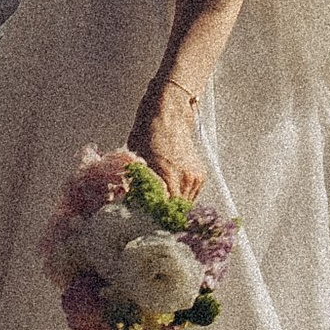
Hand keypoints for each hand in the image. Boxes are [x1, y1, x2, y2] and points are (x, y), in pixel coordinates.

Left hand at [127, 78, 204, 203]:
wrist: (170, 112)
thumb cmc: (149, 130)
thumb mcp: (134, 157)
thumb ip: (134, 181)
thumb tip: (128, 198)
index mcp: (168, 176)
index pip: (163, 210)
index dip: (153, 215)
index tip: (144, 217)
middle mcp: (185, 180)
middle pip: (176, 211)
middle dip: (163, 213)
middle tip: (151, 212)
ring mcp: (195, 179)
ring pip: (185, 205)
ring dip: (173, 206)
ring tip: (160, 201)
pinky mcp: (200, 176)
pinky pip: (191, 195)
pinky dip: (181, 196)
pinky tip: (170, 190)